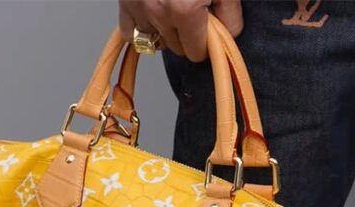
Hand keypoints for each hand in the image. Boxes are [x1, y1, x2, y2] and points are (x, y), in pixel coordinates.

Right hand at [118, 0, 242, 61]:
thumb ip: (230, 14)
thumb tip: (228, 37)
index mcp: (184, 10)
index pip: (196, 53)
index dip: (207, 45)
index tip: (211, 34)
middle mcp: (157, 12)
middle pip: (177, 49)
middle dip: (189, 37)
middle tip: (197, 15)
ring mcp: (138, 7)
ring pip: (155, 42)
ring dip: (167, 33)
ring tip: (177, 11)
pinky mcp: (125, 2)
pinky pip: (131, 32)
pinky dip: (142, 30)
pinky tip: (154, 19)